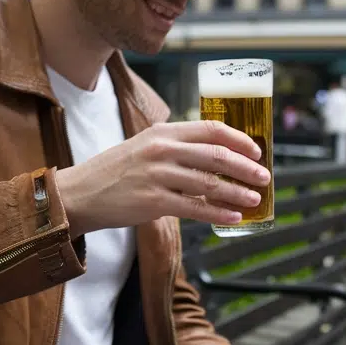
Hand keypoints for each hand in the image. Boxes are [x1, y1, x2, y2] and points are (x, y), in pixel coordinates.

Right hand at [55, 120, 269, 237]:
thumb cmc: (117, 171)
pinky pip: (194, 208)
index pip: (211, 128)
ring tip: (254, 199)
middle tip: (264, 177)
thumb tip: (216, 157)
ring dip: (237, 192)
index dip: (239, 139)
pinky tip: (233, 216)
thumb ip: (177, 147)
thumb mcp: (146, 146)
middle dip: (245, 167)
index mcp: (164, 131)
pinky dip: (218, 213)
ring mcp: (157, 175)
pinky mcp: (153, 201)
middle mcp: (162, 149)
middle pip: (216, 155)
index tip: (256, 151)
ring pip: (209, 183)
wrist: (81, 193)